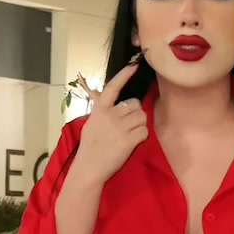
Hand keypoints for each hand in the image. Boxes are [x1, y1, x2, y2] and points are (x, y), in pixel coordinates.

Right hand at [76, 62, 148, 184]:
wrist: (89, 168)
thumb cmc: (90, 147)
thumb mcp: (91, 123)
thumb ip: (100, 109)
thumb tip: (100, 95)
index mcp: (100, 109)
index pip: (113, 87)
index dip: (124, 75)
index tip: (134, 65)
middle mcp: (110, 115)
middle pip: (135, 104)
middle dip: (135, 114)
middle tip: (127, 126)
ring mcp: (120, 127)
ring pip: (142, 117)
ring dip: (139, 126)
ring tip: (128, 136)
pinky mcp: (129, 139)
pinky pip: (144, 131)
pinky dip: (142, 137)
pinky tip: (132, 143)